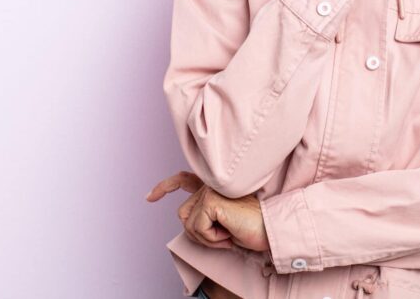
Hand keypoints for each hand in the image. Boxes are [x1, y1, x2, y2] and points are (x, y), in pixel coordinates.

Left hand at [145, 170, 270, 252]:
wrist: (269, 229)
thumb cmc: (251, 227)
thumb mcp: (223, 220)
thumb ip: (206, 213)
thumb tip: (189, 220)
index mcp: (214, 186)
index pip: (184, 180)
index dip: (165, 187)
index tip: (150, 198)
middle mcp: (211, 184)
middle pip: (183, 214)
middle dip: (199, 233)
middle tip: (223, 235)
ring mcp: (211, 190)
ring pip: (189, 224)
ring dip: (206, 237)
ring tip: (227, 232)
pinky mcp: (211, 200)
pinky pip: (198, 228)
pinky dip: (212, 239)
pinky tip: (228, 232)